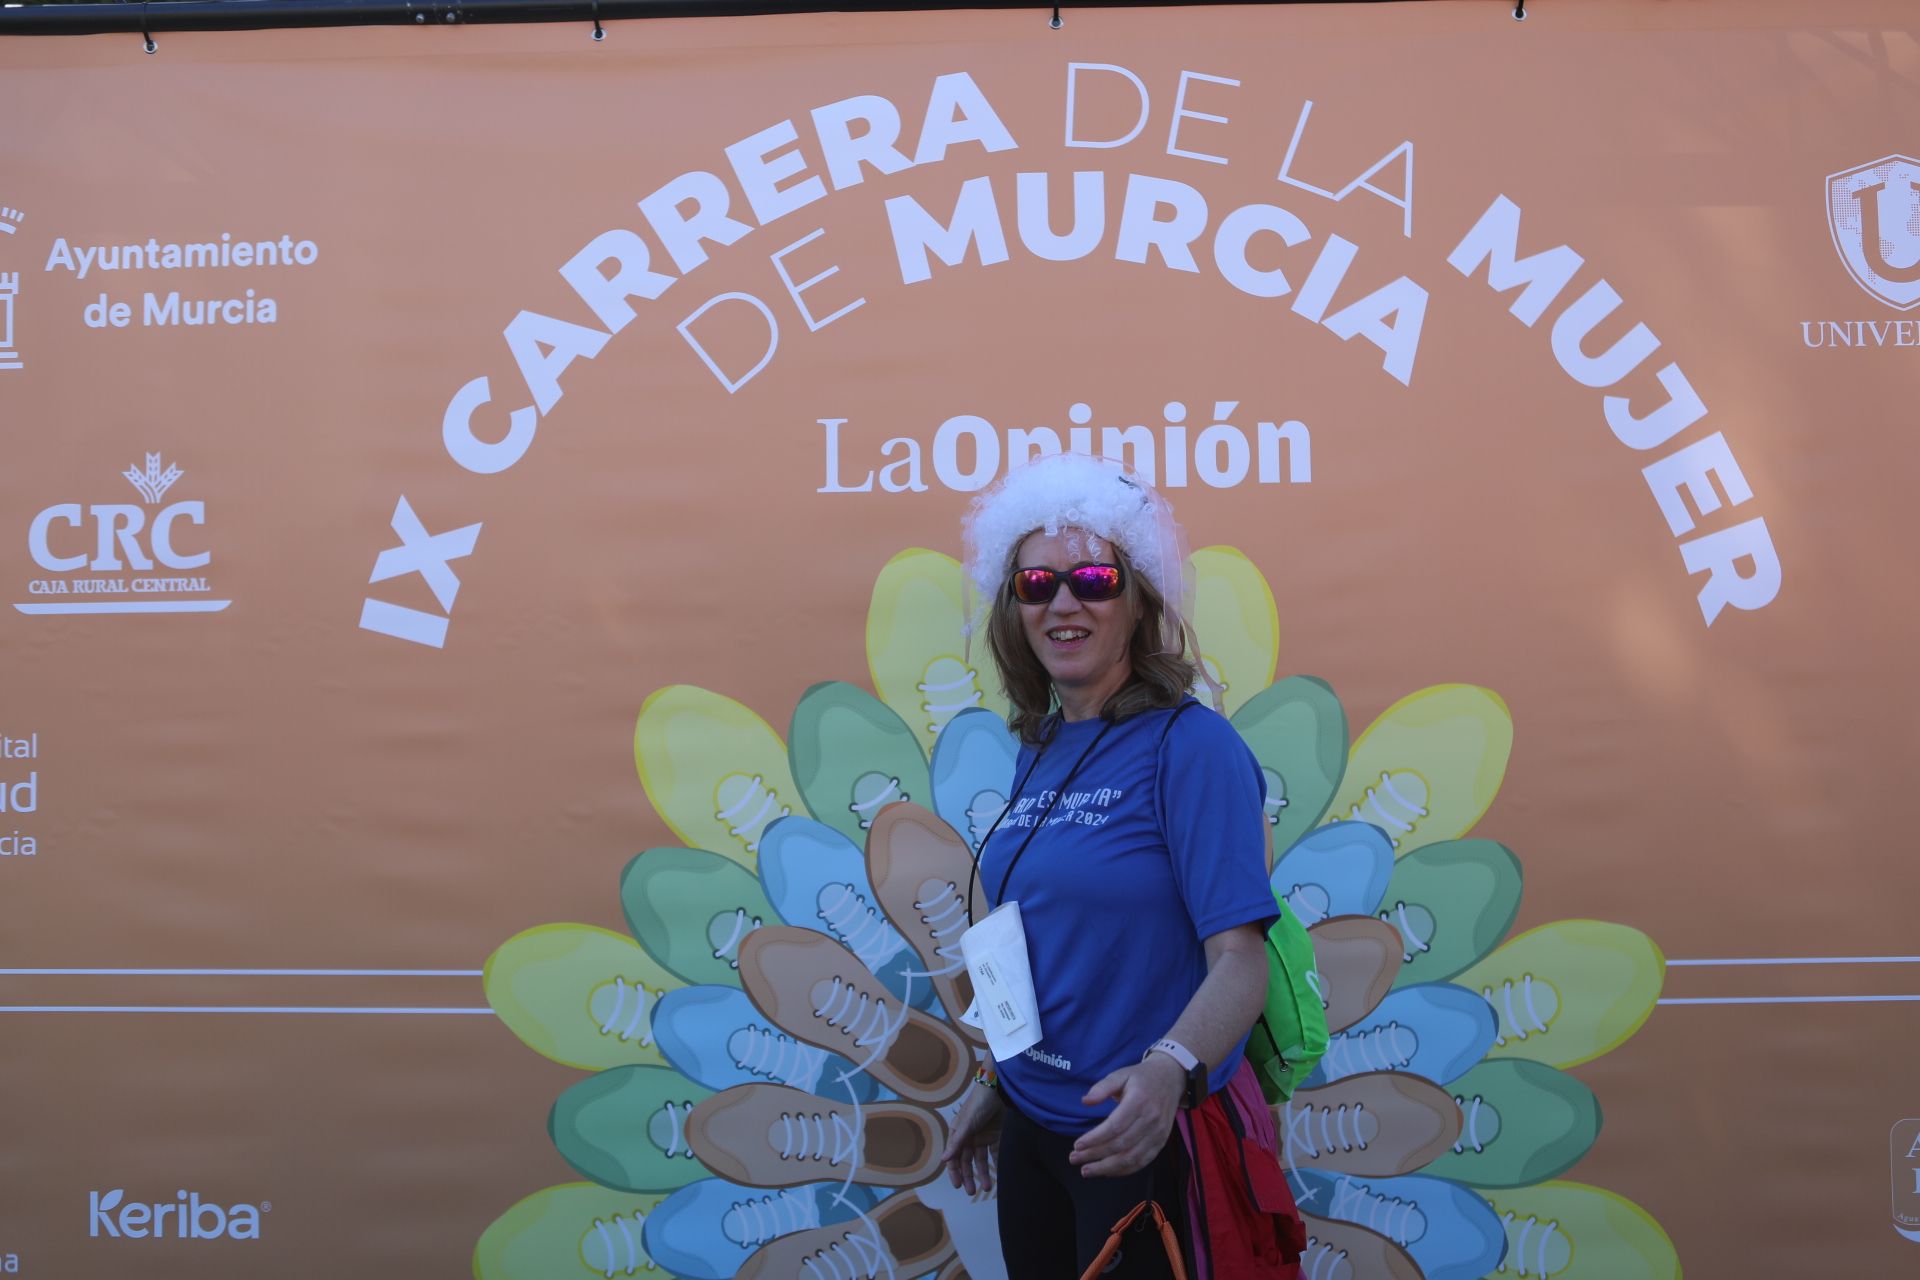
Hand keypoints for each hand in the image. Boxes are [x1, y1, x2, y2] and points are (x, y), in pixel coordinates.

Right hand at [941, 1083, 1004, 1196]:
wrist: (997, 1090)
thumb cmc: (978, 1105)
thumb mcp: (966, 1124)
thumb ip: (957, 1143)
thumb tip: (944, 1160)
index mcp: (958, 1134)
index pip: (954, 1157)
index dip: (955, 1172)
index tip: (957, 1186)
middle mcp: (968, 1138)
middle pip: (967, 1161)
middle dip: (968, 1177)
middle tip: (972, 1192)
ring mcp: (982, 1137)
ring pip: (981, 1160)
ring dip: (983, 1173)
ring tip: (987, 1187)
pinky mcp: (995, 1135)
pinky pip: (994, 1153)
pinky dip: (995, 1163)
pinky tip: (998, 1174)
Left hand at [1069, 1052, 1185, 1177]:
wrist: (1171, 1078)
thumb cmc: (1141, 1077)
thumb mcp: (1120, 1074)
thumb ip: (1102, 1087)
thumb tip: (1085, 1101)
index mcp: (1139, 1101)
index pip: (1115, 1126)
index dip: (1095, 1138)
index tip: (1077, 1145)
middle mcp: (1151, 1120)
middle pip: (1121, 1145)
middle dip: (1095, 1155)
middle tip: (1074, 1159)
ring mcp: (1158, 1133)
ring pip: (1131, 1158)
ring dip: (1107, 1168)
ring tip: (1087, 1170)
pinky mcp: (1161, 1142)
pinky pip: (1142, 1162)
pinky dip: (1124, 1170)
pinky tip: (1107, 1171)